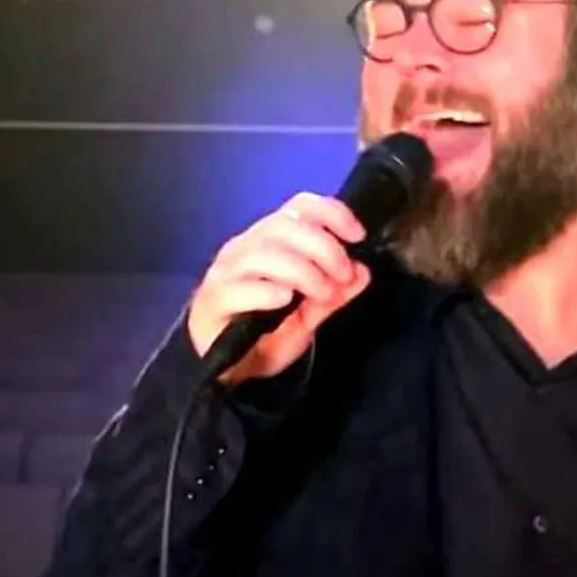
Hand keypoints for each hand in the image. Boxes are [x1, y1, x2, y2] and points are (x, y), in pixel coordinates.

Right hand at [186, 192, 370, 386]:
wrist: (227, 371)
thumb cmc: (266, 332)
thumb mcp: (310, 313)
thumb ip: (336, 292)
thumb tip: (363, 272)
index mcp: (270, 240)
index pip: (300, 206)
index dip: (333, 214)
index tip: (357, 236)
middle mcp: (246, 247)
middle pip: (286, 225)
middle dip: (325, 248)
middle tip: (342, 277)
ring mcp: (226, 272)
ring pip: (265, 252)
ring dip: (304, 271)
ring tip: (321, 295)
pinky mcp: (213, 300)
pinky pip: (240, 287)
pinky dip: (268, 291)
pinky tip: (285, 301)